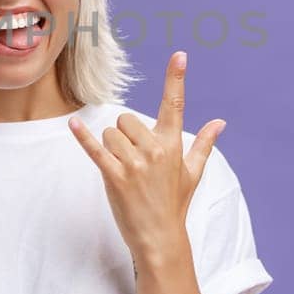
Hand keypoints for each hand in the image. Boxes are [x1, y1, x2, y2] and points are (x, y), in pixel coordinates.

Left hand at [68, 51, 225, 256]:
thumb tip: (220, 123)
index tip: (180, 55)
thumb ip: (204, 144)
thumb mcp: (193, 173)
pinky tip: (73, 124)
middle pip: (126, 119)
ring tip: (122, 168)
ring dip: (110, 146)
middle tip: (132, 158)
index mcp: (173, 145)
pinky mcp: (115, 176)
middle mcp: (155, 150)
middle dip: (124, 134)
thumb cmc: (175, 203)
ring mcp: (135, 164)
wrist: (160, 237)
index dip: (176, 79)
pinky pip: (95, 149)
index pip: (174, 105)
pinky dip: (83, 137)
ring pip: (110, 133)